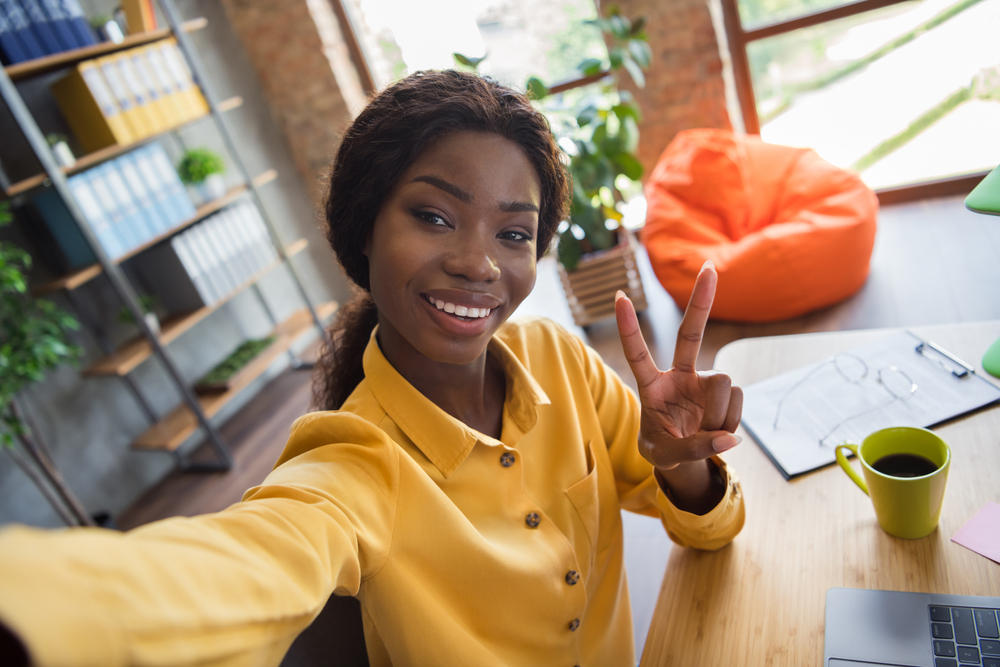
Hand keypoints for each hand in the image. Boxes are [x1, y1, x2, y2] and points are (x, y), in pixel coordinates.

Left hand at [615, 261, 742, 472]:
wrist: (683, 452)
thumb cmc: (662, 446)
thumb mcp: (666, 455)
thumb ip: (693, 448)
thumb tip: (729, 438)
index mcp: (651, 385)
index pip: (637, 353)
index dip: (629, 328)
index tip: (619, 296)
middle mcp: (679, 375)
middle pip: (691, 333)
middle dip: (701, 301)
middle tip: (709, 266)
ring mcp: (703, 381)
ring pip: (723, 384)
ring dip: (718, 415)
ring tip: (703, 432)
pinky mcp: (725, 391)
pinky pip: (736, 403)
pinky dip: (729, 424)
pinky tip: (718, 430)